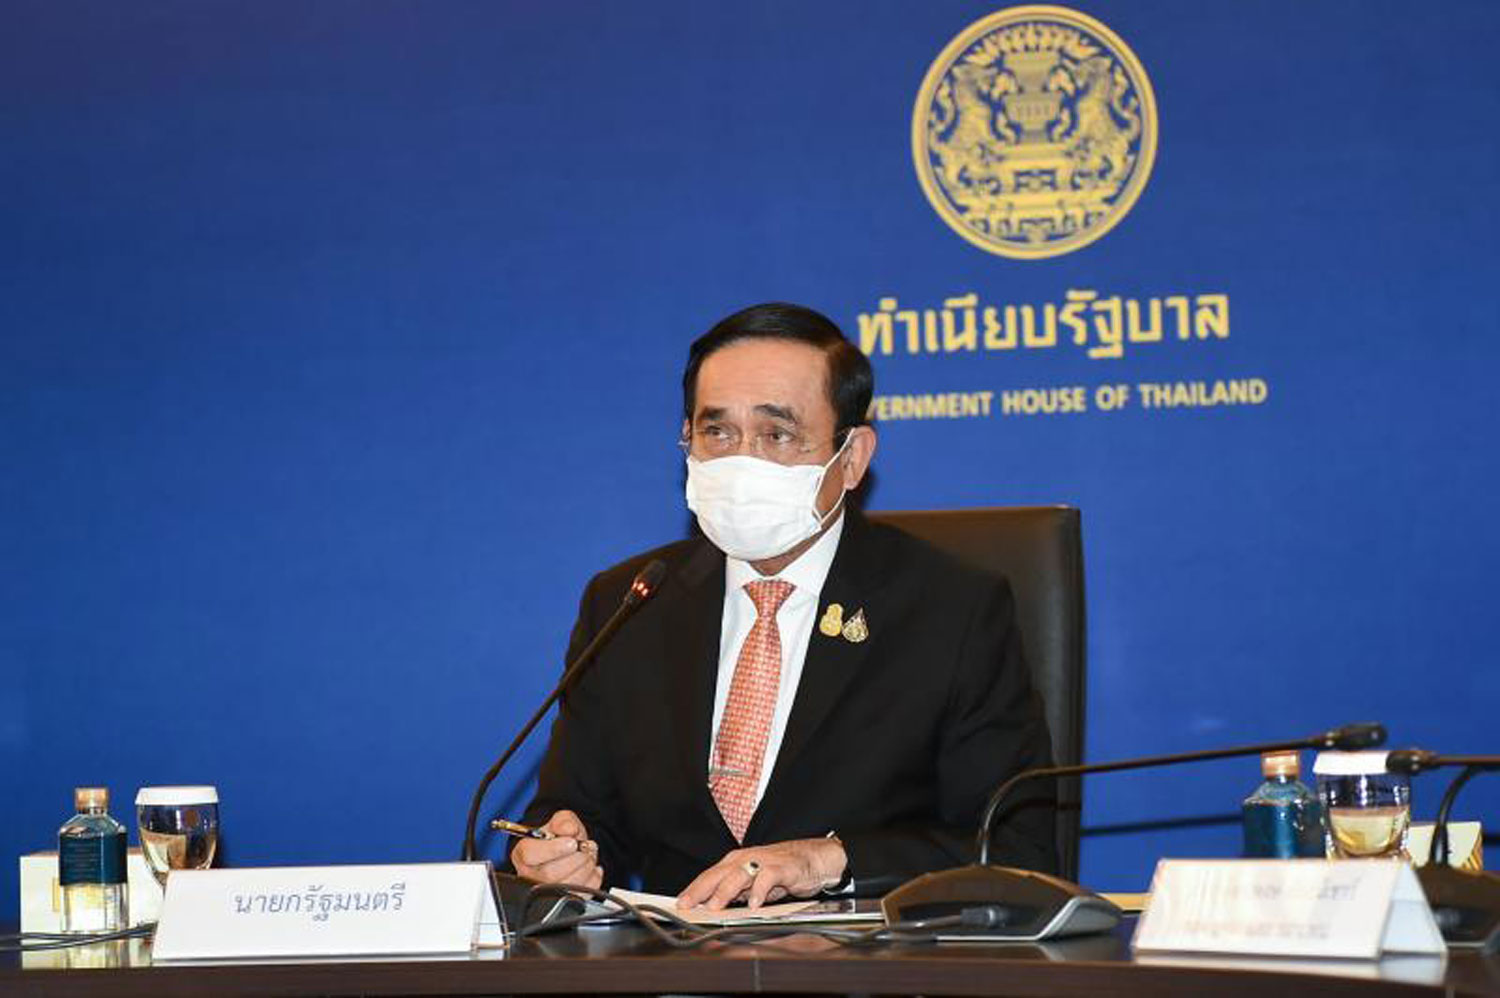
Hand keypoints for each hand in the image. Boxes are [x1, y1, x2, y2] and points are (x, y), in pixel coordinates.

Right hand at [509, 810, 602, 888]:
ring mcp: (544, 892)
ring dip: (585, 869)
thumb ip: (564, 821)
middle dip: (574, 858)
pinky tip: (589, 869)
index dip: (553, 849)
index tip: (572, 842)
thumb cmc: (560, 837)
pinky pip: (581, 895)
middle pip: (549, 874)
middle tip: (584, 848)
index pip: (529, 854)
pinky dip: (592, 879)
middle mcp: (530, 875)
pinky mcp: (562, 902)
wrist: (570, 849)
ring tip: (587, 856)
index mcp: (523, 854)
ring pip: (565, 887)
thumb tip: (568, 829)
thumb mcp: (561, 821)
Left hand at [677, 837, 846, 911]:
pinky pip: (768, 878)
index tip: (679, 905)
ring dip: (725, 890)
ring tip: (715, 906)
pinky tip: (754, 904)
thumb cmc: (781, 870)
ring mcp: (763, 862)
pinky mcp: (782, 868)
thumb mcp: (753, 883)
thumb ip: (735, 893)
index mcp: (735, 863)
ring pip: (739, 874)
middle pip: (718, 874)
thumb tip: (712, 907)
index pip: (708, 876)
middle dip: (700, 890)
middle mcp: (746, 860)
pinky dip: (759, 890)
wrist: (813, 858)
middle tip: (688, 905)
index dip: (692, 890)